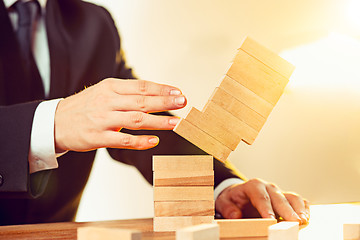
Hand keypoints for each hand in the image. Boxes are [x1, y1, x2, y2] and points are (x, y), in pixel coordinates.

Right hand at [54, 78, 185, 151]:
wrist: (55, 122)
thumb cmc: (85, 106)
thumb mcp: (103, 92)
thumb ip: (126, 93)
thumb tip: (155, 94)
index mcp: (110, 87)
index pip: (141, 86)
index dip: (161, 89)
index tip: (178, 92)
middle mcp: (108, 101)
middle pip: (142, 101)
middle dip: (165, 102)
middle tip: (183, 103)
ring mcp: (103, 120)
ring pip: (136, 119)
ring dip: (159, 121)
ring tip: (177, 123)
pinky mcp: (98, 137)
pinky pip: (124, 140)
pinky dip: (141, 141)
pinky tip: (155, 141)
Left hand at [215, 178, 309, 224]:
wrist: (239, 195)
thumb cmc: (233, 199)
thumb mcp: (224, 202)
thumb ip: (228, 208)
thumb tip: (236, 215)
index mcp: (253, 186)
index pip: (260, 197)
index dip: (266, 208)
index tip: (270, 220)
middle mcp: (268, 187)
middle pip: (279, 198)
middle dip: (287, 210)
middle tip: (294, 221)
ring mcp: (279, 192)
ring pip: (292, 197)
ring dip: (298, 209)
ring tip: (303, 220)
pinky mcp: (286, 198)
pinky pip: (298, 200)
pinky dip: (304, 208)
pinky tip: (307, 217)